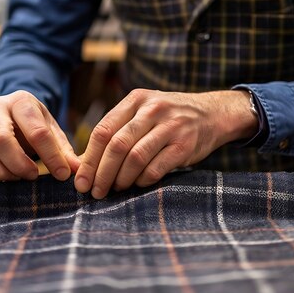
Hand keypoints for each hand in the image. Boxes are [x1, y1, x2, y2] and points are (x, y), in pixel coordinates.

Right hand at [0, 90, 79, 183]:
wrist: (9, 115)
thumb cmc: (34, 126)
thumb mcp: (52, 132)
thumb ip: (64, 151)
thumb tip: (79, 172)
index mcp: (21, 101)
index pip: (36, 130)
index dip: (51, 156)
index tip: (62, 174)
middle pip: (1, 139)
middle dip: (19, 163)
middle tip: (32, 176)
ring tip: (16, 178)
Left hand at [74, 89, 258, 198]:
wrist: (213, 113)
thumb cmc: (169, 118)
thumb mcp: (143, 112)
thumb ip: (118, 131)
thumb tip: (83, 163)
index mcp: (135, 100)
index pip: (103, 131)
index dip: (89, 159)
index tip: (80, 181)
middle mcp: (152, 109)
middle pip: (116, 145)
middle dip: (101, 173)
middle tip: (95, 192)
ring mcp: (170, 126)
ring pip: (135, 157)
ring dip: (121, 179)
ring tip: (116, 189)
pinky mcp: (185, 144)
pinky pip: (156, 168)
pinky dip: (143, 180)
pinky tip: (138, 184)